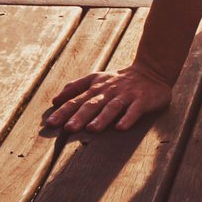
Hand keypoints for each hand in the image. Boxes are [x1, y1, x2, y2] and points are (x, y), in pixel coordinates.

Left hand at [45, 64, 173, 132]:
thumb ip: (76, 87)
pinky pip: (134, 110)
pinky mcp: (142, 100)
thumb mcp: (96, 79)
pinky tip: (120, 128)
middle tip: (67, 129)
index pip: (77, 98)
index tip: (50, 123)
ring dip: (101, 118)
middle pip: (92, 103)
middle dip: (79, 116)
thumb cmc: (119, 80)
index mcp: (96, 85)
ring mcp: (126, 95)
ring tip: (91, 130)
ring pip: (112, 107)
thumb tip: (55, 100)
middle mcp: (109, 89)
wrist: (151, 71)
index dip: (63, 110)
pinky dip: (127, 119)